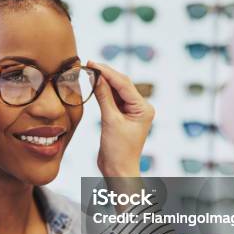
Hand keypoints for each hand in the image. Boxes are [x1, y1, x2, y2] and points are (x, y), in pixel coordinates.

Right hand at [88, 61, 154, 176]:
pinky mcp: (122, 117)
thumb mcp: (110, 121)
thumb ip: (104, 97)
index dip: (107, 72)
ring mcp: (131, 112)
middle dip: (106, 74)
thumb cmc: (118, 151)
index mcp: (144, 108)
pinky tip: (94, 84)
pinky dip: (103, 92)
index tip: (93, 63)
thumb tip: (97, 77)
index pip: (124, 84)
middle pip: (122, 85)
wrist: (118, 170)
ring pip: (116, 91)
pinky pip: (112, 100)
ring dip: (103, 82)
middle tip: (89, 63)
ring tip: (89, 71)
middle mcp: (140, 108)